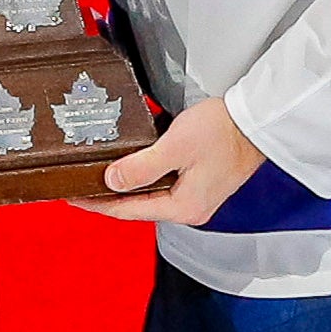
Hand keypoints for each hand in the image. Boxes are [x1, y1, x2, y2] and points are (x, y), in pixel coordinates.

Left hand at [78, 95, 266, 224]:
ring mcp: (197, 196)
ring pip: (151, 195)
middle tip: (80, 187)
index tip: (73, 198)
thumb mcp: (174, 146)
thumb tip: (111, 182)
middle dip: (109, 197)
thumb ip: (140, 167)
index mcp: (183, 207)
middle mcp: (191, 208)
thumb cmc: (224, 130)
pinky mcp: (201, 182)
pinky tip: (132, 166)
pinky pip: (164, 184)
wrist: (256, 120)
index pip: (128, 211)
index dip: (97, 204)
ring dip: (126, 186)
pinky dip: (145, 176)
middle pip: (139, 206)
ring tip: (98, 177)